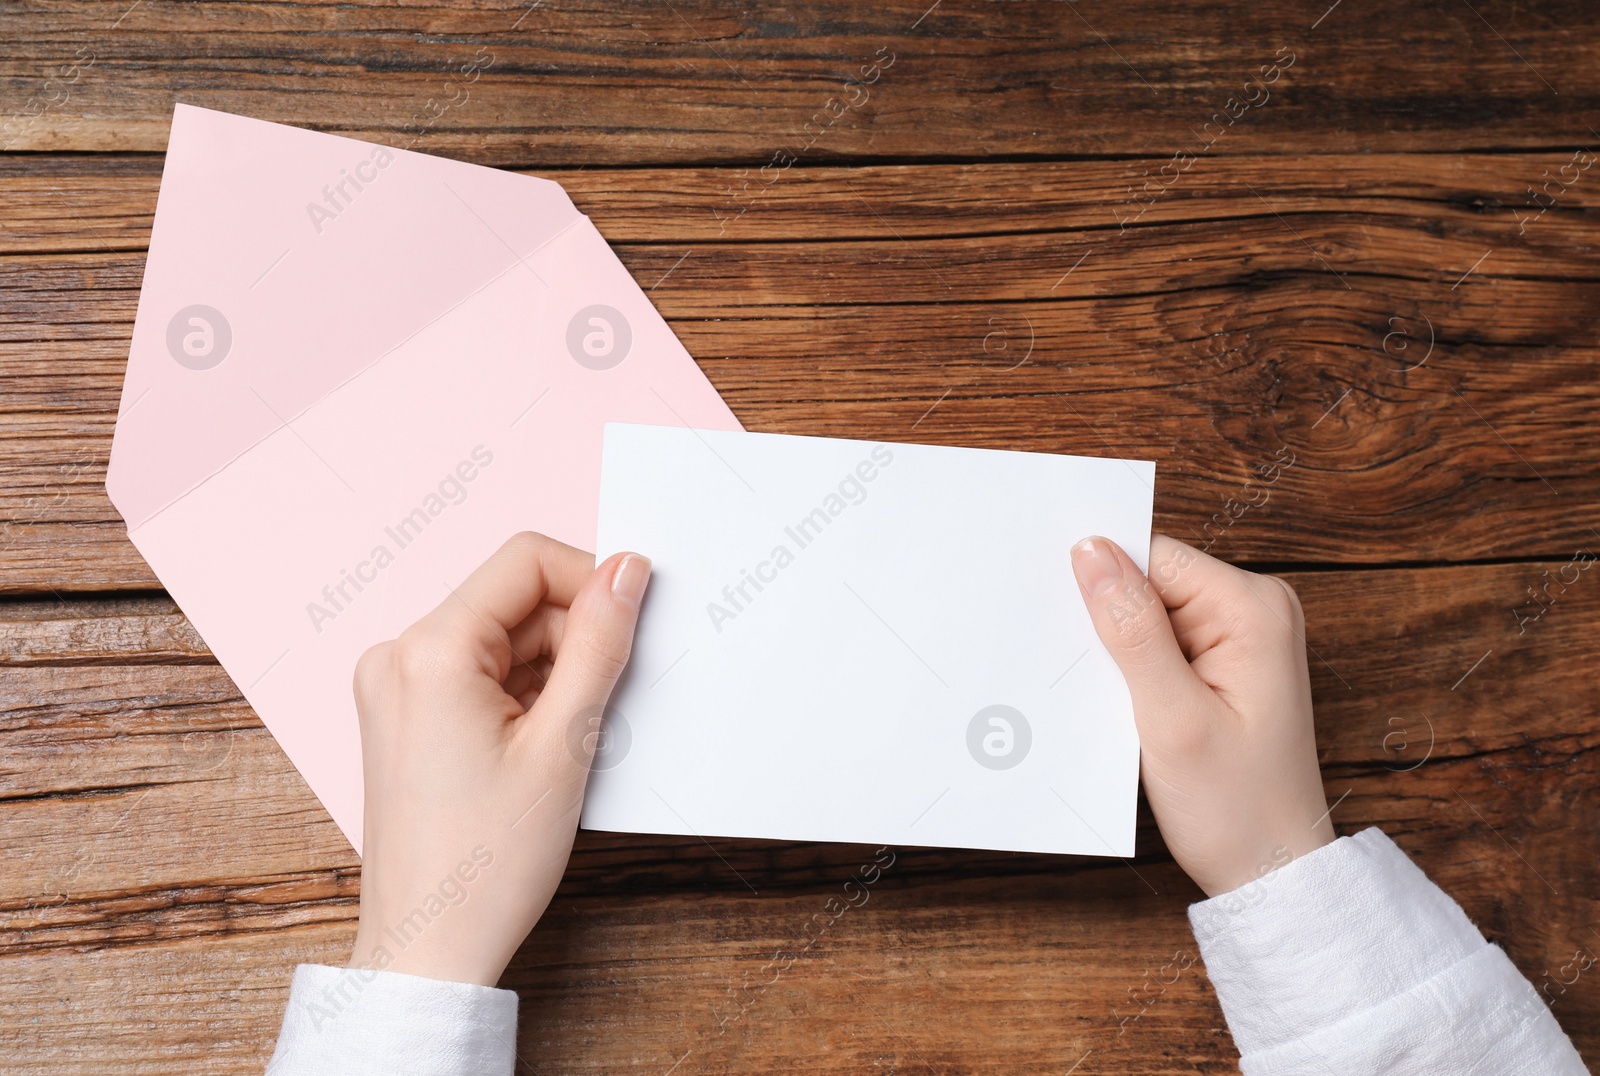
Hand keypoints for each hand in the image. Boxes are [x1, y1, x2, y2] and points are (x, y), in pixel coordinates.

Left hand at [346, 532, 650, 985]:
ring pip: (500, 638)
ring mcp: (393, 687)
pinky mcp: (401, 715)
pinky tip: (541, 748)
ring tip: (567, 742)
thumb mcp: (564, 743)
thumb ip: (599, 643)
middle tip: (606, 701)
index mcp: (428, 650)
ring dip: (551, 671)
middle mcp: (397, 656)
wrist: (430, 949)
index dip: (591, 580)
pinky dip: (522, 695)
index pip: (526, 561)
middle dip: (572, 637)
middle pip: (513, 601)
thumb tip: (627, 572)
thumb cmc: (486, 864)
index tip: (632, 620)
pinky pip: (477, 673)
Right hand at [1070, 534, 1333, 896]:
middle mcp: (1252, 611)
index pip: (1152, 557)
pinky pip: (1157, 645)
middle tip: (1082, 673)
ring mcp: (1238, 639)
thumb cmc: (1237, 807)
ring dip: (1115, 651)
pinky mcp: (1220, 667)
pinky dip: (1130, 672)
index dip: (1100, 582)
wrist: (1271, 872)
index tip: (1062, 622)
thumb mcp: (1173, 718)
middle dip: (1106, 620)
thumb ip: (1131, 630)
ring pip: (1145, 615)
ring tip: (1107, 699)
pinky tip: (1120, 707)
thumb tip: (1090, 550)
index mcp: (1252, 608)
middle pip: (1148, 581)